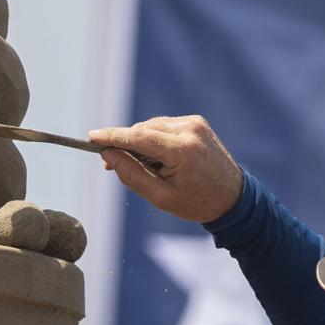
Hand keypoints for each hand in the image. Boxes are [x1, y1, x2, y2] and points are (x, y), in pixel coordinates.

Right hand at [89, 116, 243, 223]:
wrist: (233, 198)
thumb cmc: (197, 202)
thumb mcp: (160, 197)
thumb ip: (132, 175)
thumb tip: (108, 155)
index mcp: (182, 151)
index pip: (138, 137)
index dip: (112, 137)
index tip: (91, 138)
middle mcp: (189, 130)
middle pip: (143, 130)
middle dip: (124, 143)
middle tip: (108, 162)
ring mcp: (195, 123)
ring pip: (152, 126)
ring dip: (140, 141)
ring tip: (140, 166)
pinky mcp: (197, 122)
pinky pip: (165, 126)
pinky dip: (154, 138)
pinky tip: (156, 157)